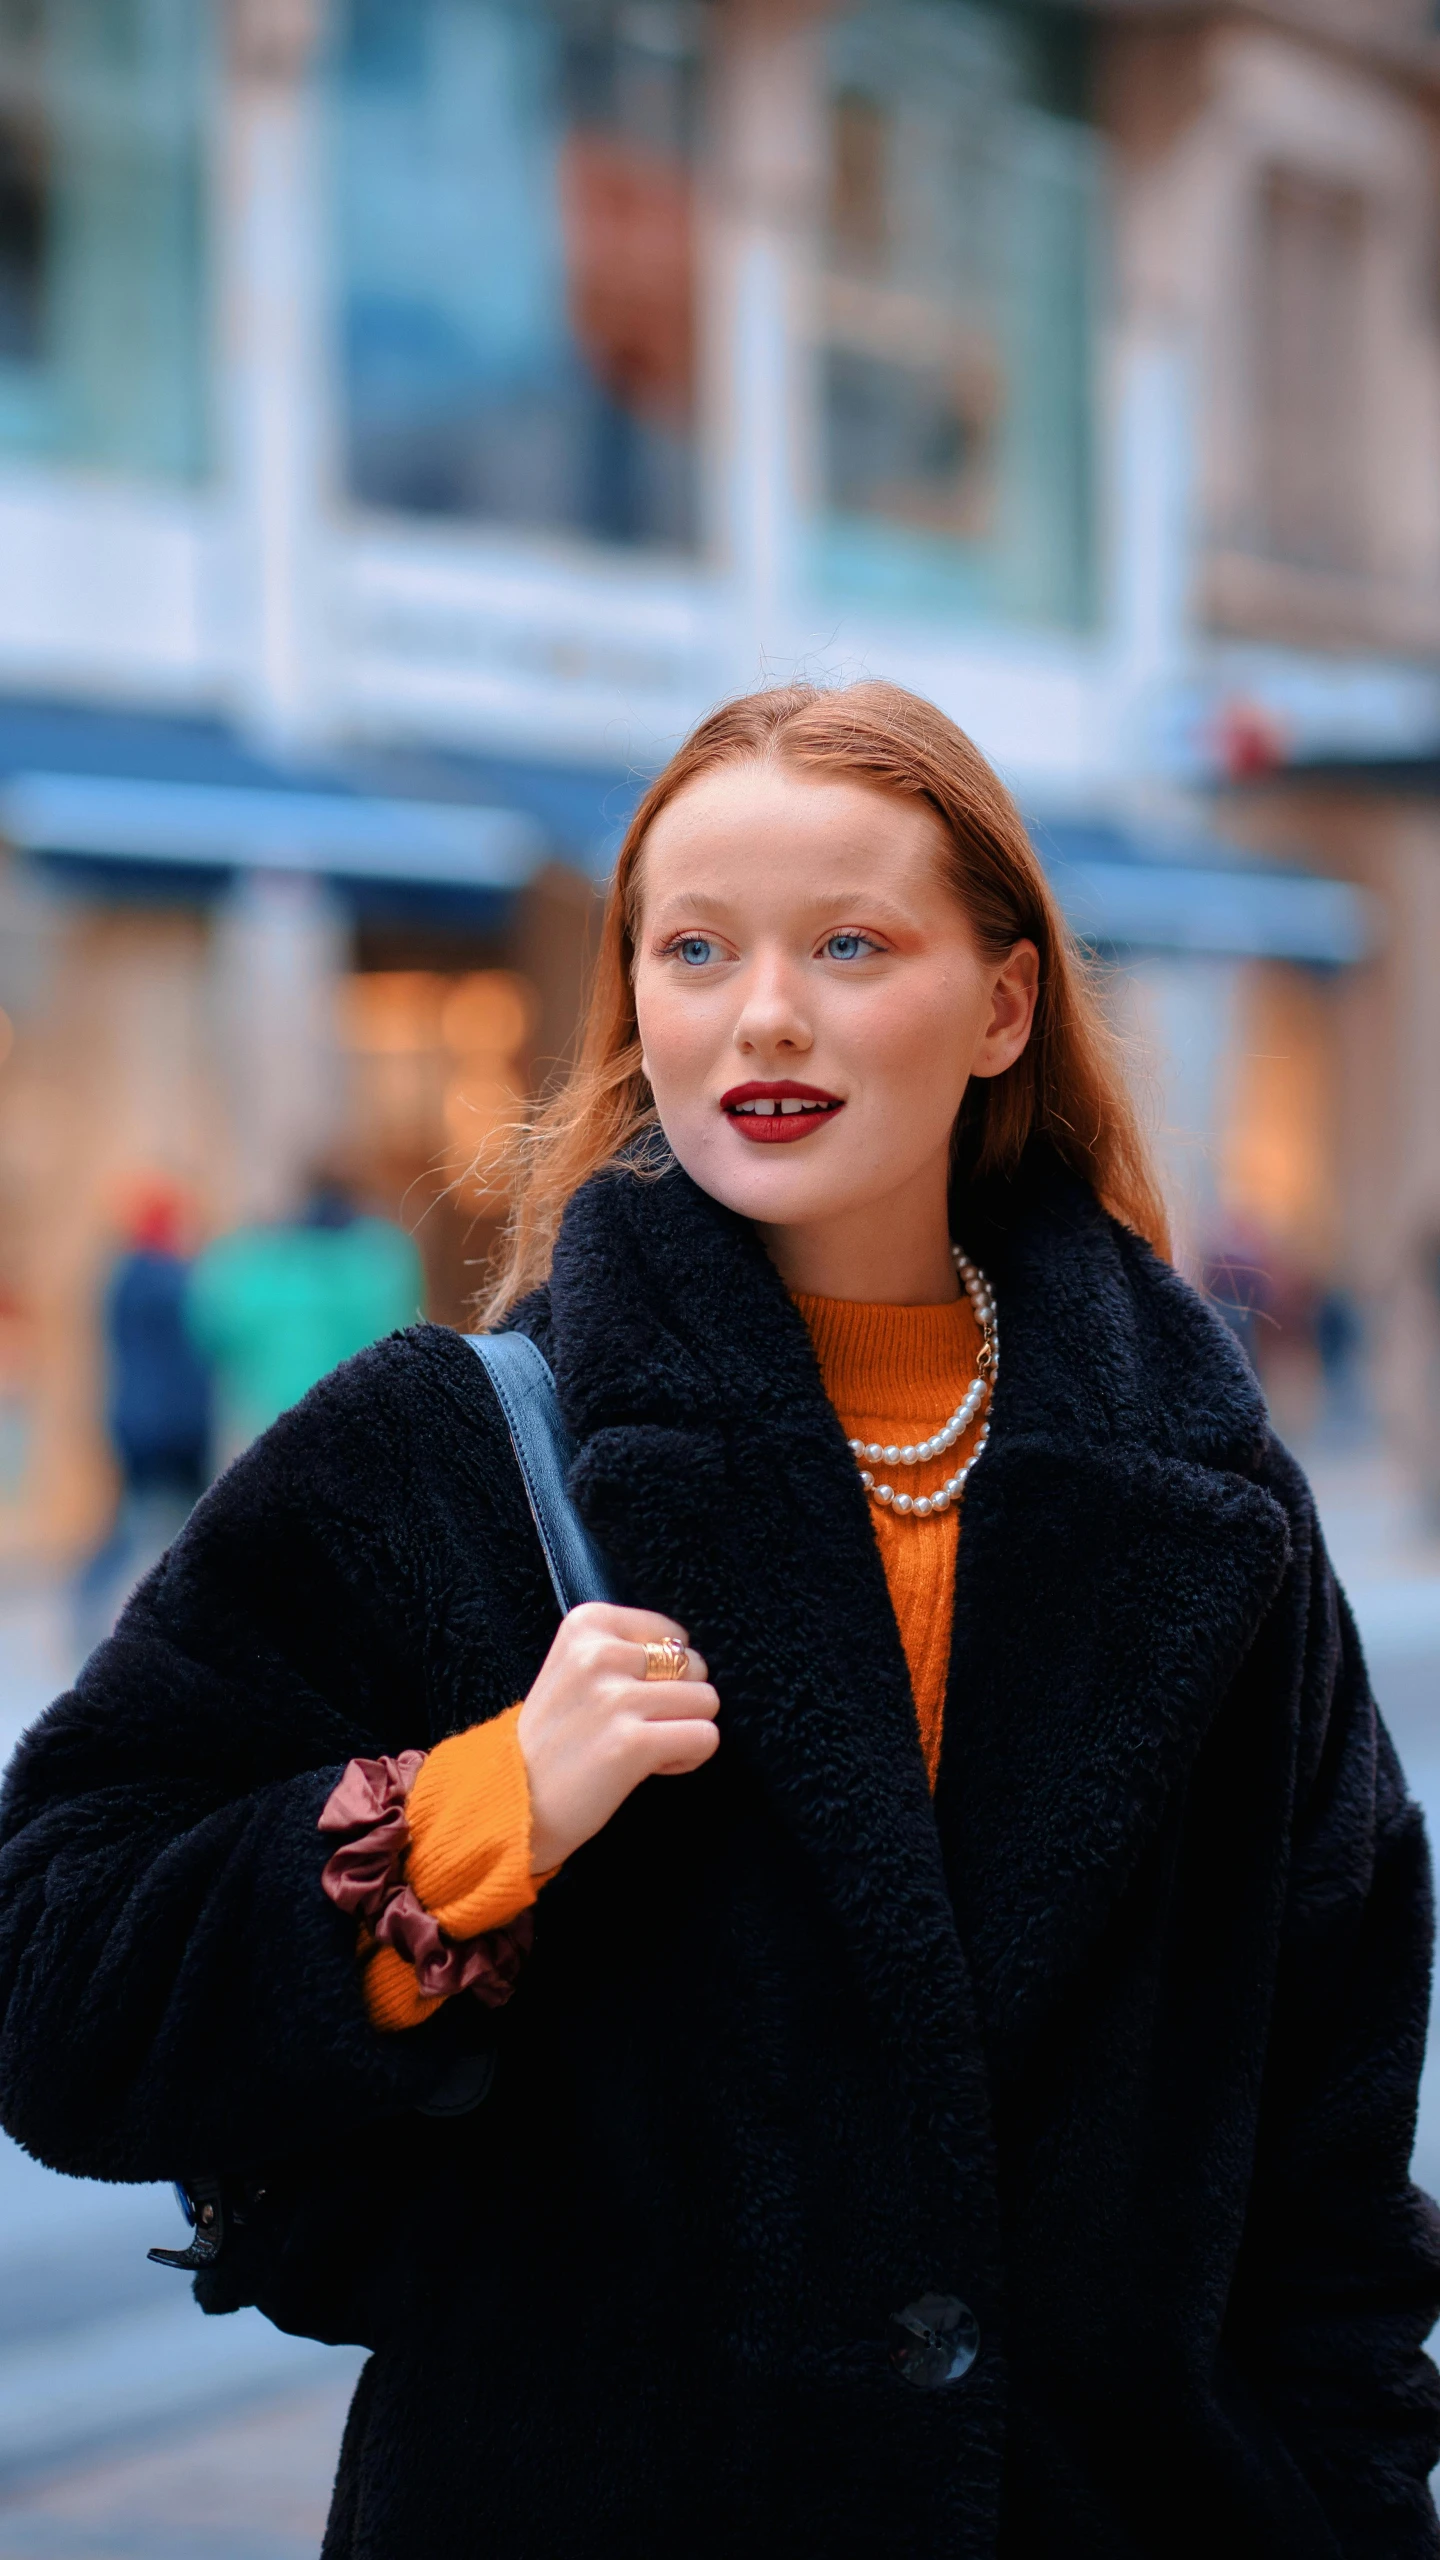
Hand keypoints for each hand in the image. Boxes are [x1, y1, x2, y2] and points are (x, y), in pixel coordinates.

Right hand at [517, 1603, 719, 1873]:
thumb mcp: (572, 1669)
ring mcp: (615, 1698)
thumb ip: (623, 1651)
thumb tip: (689, 1657)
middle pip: (695, 1666)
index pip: (673, 1634)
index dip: (663, 1673)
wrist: (511, 1800)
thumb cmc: (553, 1739)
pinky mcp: (632, 1743)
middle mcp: (599, 1653)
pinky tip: (650, 1767)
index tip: (626, 1698)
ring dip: (683, 1730)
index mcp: (586, 1624)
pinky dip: (688, 1757)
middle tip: (634, 1727)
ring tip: (641, 1748)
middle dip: (677, 1701)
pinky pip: (705, 1737)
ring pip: (706, 1701)